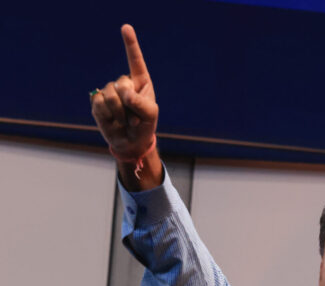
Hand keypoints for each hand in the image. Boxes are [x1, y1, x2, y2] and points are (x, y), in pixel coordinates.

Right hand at [90, 24, 160, 187]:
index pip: (135, 61)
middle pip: (121, 84)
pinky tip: (113, 121)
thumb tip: (123, 93)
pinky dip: (108, 115)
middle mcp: (124, 84)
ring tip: (125, 121)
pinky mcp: (97, 102)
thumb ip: (140, 102)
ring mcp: (109, 92)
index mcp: (140, 82)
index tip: (126, 27)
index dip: (130, 44)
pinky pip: (98, 103)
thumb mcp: (150, 115)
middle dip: (129, 104)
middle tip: (134, 118)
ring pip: (109, 95)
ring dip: (119, 112)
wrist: (131, 142)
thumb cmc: (144, 126)